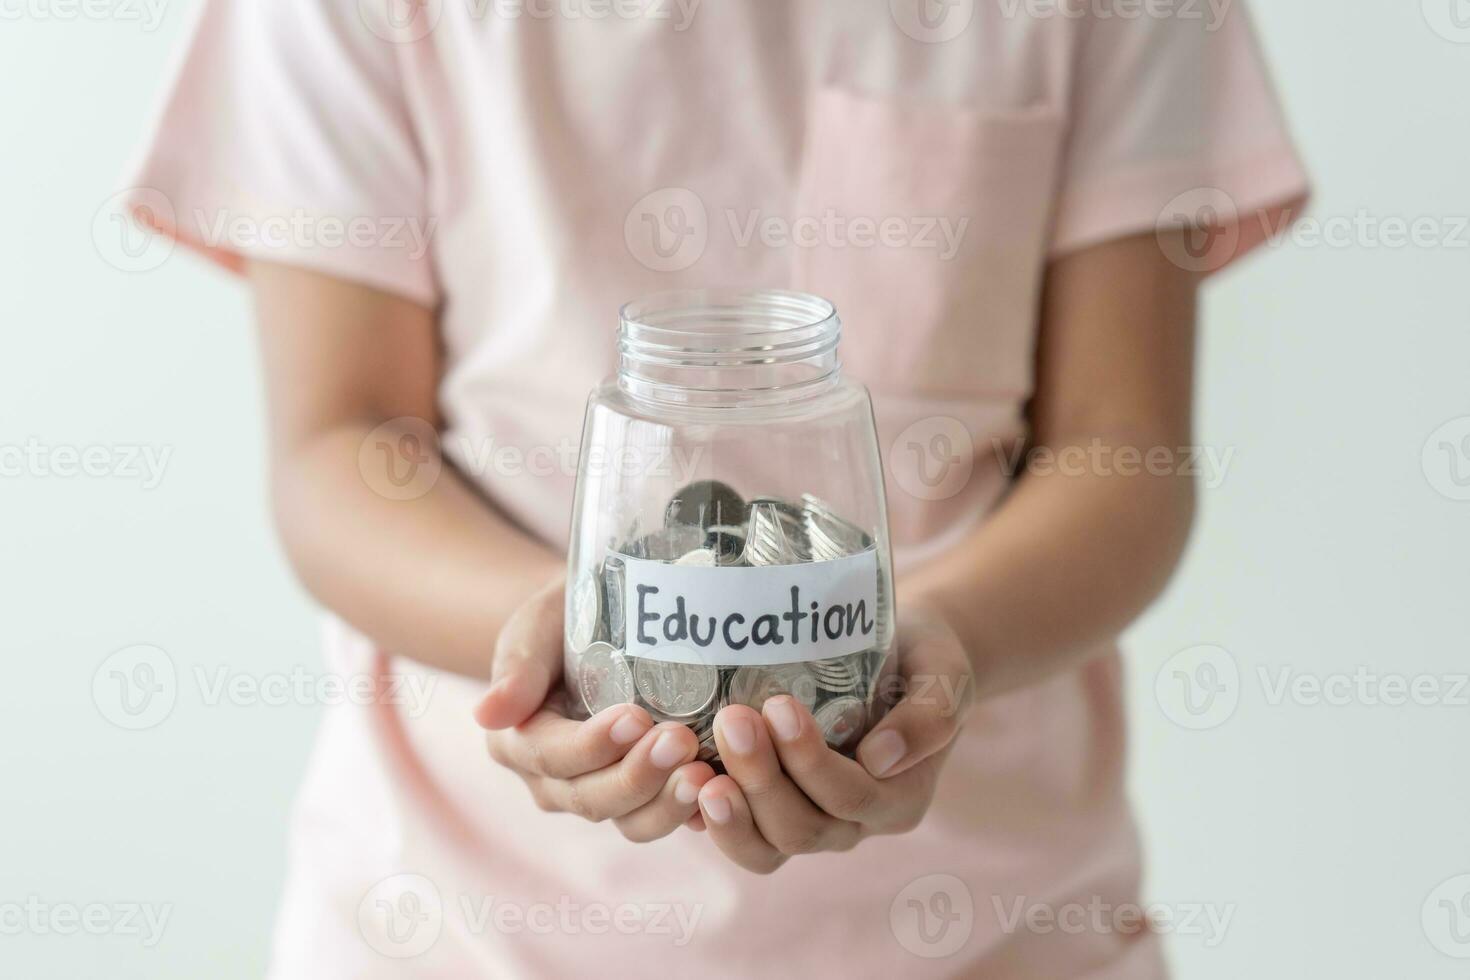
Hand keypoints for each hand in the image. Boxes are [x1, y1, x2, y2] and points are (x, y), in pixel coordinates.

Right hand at [474, 577, 718, 841]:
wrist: (605, 620)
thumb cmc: (566, 619)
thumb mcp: (537, 628)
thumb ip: (518, 667)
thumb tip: (486, 713)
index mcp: (519, 743)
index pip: (553, 756)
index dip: (594, 746)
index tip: (636, 718)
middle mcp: (555, 781)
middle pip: (594, 797)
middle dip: (639, 775)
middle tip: (682, 740)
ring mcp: (603, 794)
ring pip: (632, 820)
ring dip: (669, 802)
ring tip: (706, 775)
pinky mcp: (647, 797)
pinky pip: (667, 818)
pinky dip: (693, 812)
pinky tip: (725, 794)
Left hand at [695, 607, 974, 872]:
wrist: (902, 654)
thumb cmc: (924, 662)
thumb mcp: (944, 677)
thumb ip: (929, 716)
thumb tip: (882, 757)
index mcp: (897, 799)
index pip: (850, 797)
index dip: (810, 761)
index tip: (778, 706)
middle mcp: (852, 823)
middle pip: (800, 829)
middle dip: (761, 780)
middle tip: (731, 719)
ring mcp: (808, 820)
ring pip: (764, 847)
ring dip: (729, 814)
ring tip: (698, 769)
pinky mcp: (768, 809)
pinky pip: (736, 833)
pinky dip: (704, 817)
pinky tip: (678, 781)